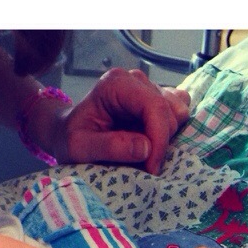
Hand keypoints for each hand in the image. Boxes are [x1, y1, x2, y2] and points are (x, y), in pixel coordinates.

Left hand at [39, 68, 190, 174]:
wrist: (67, 133)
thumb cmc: (70, 138)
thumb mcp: (80, 148)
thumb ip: (109, 147)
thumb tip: (145, 148)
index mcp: (116, 84)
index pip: (154, 107)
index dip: (159, 140)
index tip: (151, 167)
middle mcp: (136, 80)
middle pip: (169, 112)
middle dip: (160, 144)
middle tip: (144, 166)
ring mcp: (149, 87)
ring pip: (178, 113)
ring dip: (167, 139)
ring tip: (145, 153)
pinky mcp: (158, 99)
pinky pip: (179, 112)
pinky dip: (172, 131)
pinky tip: (152, 142)